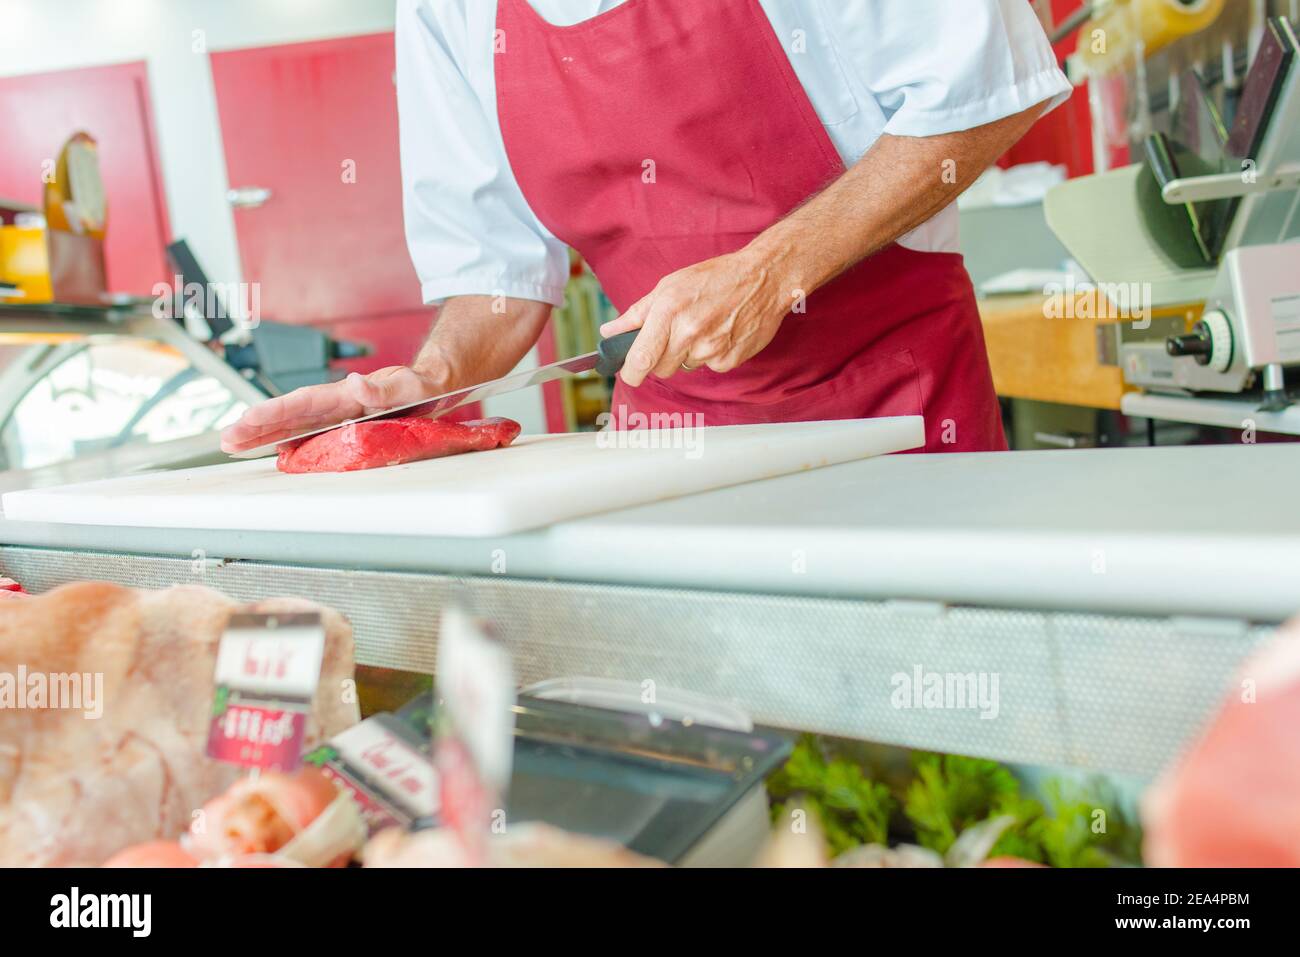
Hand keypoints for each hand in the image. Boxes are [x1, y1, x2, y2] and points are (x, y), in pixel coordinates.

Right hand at [219, 365, 444, 452]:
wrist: (436, 381)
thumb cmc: (426, 383)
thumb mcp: (413, 385)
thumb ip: (387, 387)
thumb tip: (357, 382)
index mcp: (349, 394)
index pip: (305, 401)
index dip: (277, 410)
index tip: (249, 419)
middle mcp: (338, 402)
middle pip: (291, 413)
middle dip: (257, 425)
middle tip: (227, 439)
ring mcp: (339, 413)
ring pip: (295, 423)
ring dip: (265, 433)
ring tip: (234, 444)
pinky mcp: (344, 423)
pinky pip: (310, 431)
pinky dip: (287, 439)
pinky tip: (271, 448)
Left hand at [599, 249, 791, 387]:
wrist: (764, 277)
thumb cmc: (715, 278)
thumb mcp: (670, 285)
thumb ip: (637, 313)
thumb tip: (609, 332)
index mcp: (669, 311)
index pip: (641, 359)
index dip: (630, 373)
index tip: (629, 373)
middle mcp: (689, 332)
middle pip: (660, 370)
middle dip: (660, 359)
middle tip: (673, 336)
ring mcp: (711, 349)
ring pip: (684, 367)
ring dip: (687, 354)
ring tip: (703, 327)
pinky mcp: (730, 360)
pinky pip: (709, 367)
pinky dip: (711, 355)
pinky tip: (720, 333)